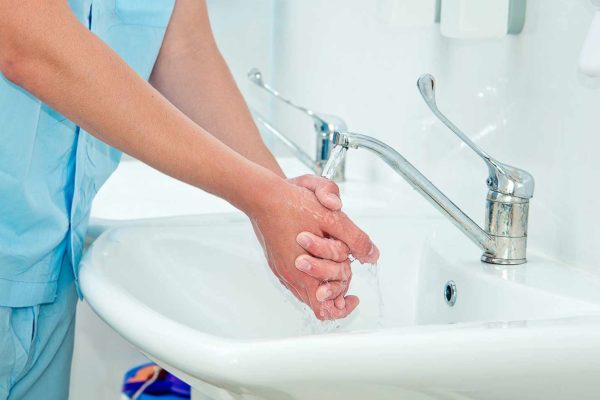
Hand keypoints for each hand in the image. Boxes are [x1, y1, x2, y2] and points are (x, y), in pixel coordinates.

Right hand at [250, 178, 378, 319]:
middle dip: (336, 288)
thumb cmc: (292, 205)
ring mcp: (281, 269)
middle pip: (318, 301)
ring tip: (334, 262)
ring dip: (323, 280)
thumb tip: (372, 255)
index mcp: (303, 271)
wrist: (264, 195)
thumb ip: (355, 239)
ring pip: (306, 290)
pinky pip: (296, 278)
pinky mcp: (277, 261)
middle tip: (345, 271)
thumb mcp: (332, 219)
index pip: (324, 308)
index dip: (342, 308)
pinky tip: (317, 256)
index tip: (353, 298)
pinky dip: (310, 273)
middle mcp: (290, 275)